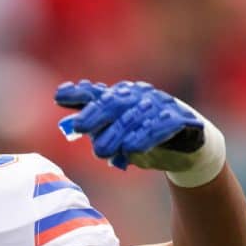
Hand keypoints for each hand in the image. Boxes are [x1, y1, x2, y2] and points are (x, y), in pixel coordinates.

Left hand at [55, 80, 225, 186]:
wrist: (187, 150)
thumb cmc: (145, 138)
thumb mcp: (117, 133)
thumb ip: (96, 128)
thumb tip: (70, 124)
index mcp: (123, 97)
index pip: (97, 94)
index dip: (78, 94)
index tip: (59, 96)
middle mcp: (141, 96)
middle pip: (114, 102)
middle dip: (95, 114)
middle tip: (80, 128)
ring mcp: (162, 106)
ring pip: (135, 117)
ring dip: (117, 134)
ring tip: (103, 151)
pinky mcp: (182, 120)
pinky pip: (162, 126)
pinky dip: (145, 137)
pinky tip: (132, 149)